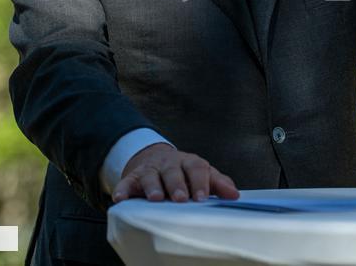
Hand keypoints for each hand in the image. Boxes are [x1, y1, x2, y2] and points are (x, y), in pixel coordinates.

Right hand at [112, 143, 239, 203]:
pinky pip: (125, 182)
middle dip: (177, 184)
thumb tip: (234, 195)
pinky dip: (122, 189)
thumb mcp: (201, 173)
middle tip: (181, 198)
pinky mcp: (132, 177)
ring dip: (153, 186)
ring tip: (155, 198)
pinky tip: (121, 198)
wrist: (154, 157)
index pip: (197, 167)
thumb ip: (218, 183)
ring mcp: (150, 169)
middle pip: (173, 171)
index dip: (200, 182)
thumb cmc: (183, 171)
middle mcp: (169, 163)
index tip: (203, 197)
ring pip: (150, 175)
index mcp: (189, 161)